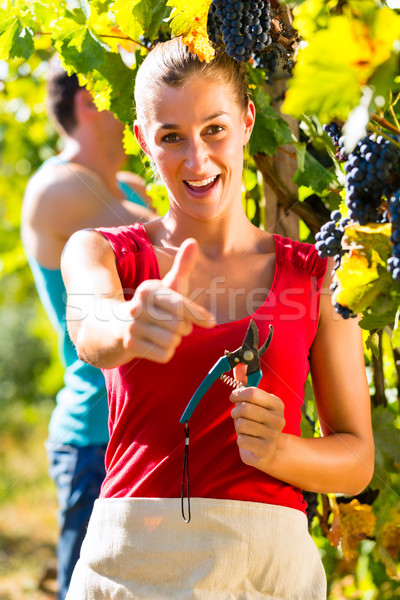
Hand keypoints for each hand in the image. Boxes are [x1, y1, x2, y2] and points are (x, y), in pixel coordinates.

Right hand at [120, 238, 214, 362]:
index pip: (180, 305)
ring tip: (163, 334)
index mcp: (149, 289)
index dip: (198, 315)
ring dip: (173, 341)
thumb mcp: (166, 286)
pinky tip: (154, 345)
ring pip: (173, 341)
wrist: (114, 327)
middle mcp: (138, 306)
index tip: (210, 321)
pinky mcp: (130, 345)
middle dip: (183, 329)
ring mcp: (132, 326)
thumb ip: (182, 266)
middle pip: (180, 326)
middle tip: (174, 326)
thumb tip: (193, 241)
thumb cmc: (151, 306)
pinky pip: (164, 354)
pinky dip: (164, 353)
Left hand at [230, 381, 284, 469]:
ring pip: (241, 424)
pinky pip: (241, 440)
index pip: (252, 393)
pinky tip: (249, 440)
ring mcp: (273, 435)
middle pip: (244, 408)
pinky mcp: (266, 450)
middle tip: (238, 416)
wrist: (269, 449)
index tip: (234, 397)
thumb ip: (246, 382)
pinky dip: (241, 440)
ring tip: (245, 429)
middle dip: (235, 412)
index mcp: (277, 403)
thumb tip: (239, 364)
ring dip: (238, 427)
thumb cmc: (257, 420)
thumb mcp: (253, 401)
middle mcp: (278, 419)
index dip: (237, 394)